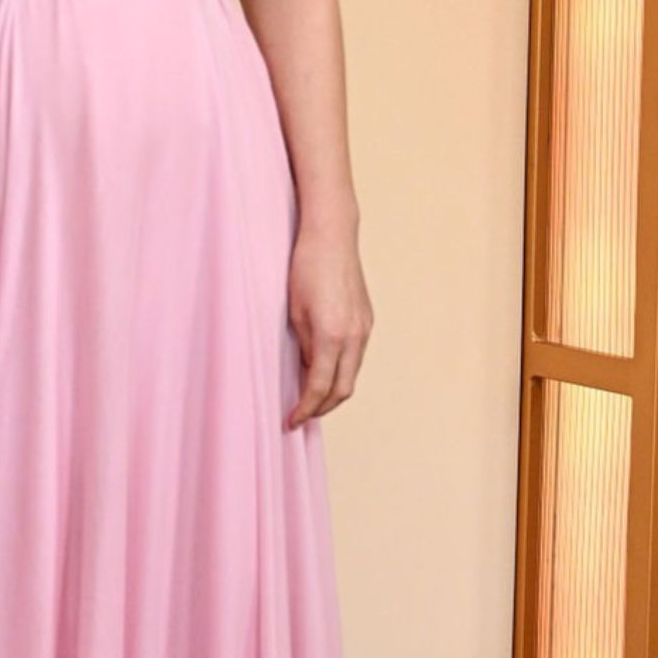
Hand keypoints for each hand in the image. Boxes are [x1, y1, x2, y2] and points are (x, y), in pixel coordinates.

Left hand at [284, 216, 372, 428]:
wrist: (332, 236)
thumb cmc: (305, 268)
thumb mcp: (294, 312)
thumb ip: (303, 346)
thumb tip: (308, 370)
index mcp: (332, 336)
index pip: (319, 388)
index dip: (305, 409)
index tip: (291, 421)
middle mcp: (354, 336)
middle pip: (342, 390)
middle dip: (321, 408)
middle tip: (301, 416)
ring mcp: (364, 328)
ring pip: (351, 374)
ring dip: (332, 391)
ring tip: (310, 397)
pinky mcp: (367, 320)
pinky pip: (355, 356)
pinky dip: (340, 371)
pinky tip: (323, 369)